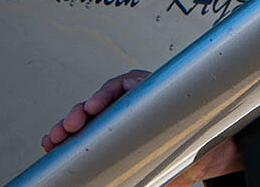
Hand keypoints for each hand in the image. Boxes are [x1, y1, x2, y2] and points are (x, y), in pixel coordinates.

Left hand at [42, 70, 243, 185]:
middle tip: (59, 135)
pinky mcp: (149, 83)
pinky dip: (107, 92)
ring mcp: (136, 97)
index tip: (50, 145)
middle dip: (70, 123)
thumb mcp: (139, 172)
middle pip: (89, 114)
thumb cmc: (172, 162)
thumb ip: (119, 175)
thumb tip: (98, 182)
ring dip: (83, 109)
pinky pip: (123, 83)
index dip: (65, 137)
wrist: (209, 153)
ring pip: (101, 98)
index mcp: (117, 133)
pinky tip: (96, 105)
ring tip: (75, 122)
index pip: (86, 132)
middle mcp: (124, 113)